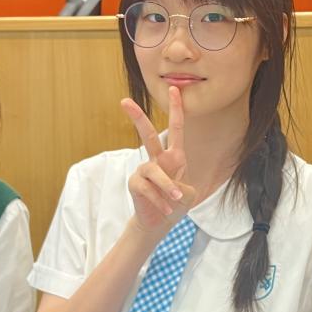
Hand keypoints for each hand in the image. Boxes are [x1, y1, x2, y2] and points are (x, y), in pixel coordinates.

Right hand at [122, 86, 197, 233]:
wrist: (160, 222)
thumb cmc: (175, 203)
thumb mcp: (187, 194)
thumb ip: (181, 188)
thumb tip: (168, 187)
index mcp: (174, 156)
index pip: (176, 129)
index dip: (176, 109)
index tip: (175, 89)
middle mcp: (157, 159)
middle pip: (147, 135)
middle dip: (137, 117)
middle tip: (124, 101)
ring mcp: (144, 170)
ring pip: (155, 171)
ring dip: (167, 187)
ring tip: (175, 200)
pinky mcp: (135, 183)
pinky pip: (148, 189)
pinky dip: (160, 201)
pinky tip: (166, 209)